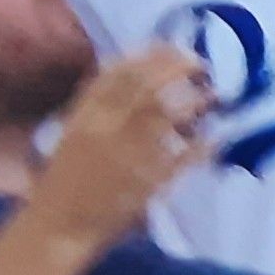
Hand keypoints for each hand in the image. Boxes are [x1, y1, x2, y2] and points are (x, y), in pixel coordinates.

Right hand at [28, 46, 213, 247]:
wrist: (57, 227)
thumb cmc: (65, 183)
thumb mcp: (73, 135)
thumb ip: (98, 108)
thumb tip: (134, 80)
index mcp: (83, 116)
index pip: (117, 73)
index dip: (148, 56)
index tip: (172, 47)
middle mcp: (104, 129)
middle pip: (146, 86)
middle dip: (176, 68)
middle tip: (199, 63)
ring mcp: (127, 156)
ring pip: (166, 116)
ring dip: (195, 100)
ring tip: (214, 94)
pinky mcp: (147, 183)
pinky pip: (182, 158)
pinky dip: (202, 145)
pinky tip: (217, 136)